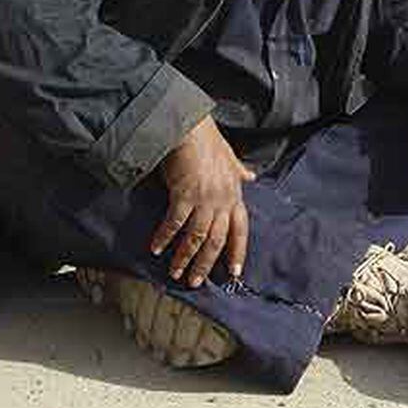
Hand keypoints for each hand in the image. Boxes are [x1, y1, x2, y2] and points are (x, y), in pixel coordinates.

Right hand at [150, 115, 255, 286]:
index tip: (235, 272)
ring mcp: (205, 198)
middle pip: (218, 240)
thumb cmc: (206, 139)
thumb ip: (238, 170)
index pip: (241, 229)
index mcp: (234, 193)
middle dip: (206, 264)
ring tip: (176, 273)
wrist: (189, 125)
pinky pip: (175, 223)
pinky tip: (156, 248)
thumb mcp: (229, 156)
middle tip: (196, 282)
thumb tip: (251, 175)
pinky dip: (165, 237)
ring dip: (185, 257)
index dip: (237, 251)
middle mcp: (223, 199)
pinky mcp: (185, 194)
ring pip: (198, 237)